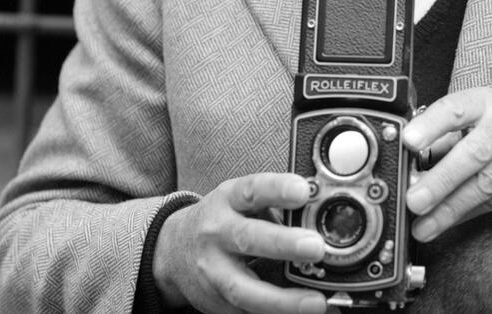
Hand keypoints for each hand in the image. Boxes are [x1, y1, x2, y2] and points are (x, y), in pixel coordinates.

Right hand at [153, 172, 327, 313]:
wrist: (172, 251)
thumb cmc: (220, 221)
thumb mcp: (240, 200)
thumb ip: (274, 203)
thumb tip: (319, 210)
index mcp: (228, 201)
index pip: (253, 190)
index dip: (278, 189)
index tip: (303, 191)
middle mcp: (217, 234)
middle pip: (248, 238)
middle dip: (283, 244)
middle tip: (315, 247)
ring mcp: (213, 272)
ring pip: (244, 289)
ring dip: (282, 299)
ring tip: (315, 301)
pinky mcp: (215, 302)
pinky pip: (245, 313)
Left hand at [402, 88, 491, 241]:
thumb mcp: (478, 112)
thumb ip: (444, 134)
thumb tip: (408, 160)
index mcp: (485, 102)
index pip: (457, 109)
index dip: (433, 125)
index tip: (409, 141)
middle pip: (475, 153)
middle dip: (442, 180)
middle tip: (414, 200)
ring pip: (487, 183)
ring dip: (452, 208)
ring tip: (424, 226)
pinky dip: (468, 214)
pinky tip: (447, 224)